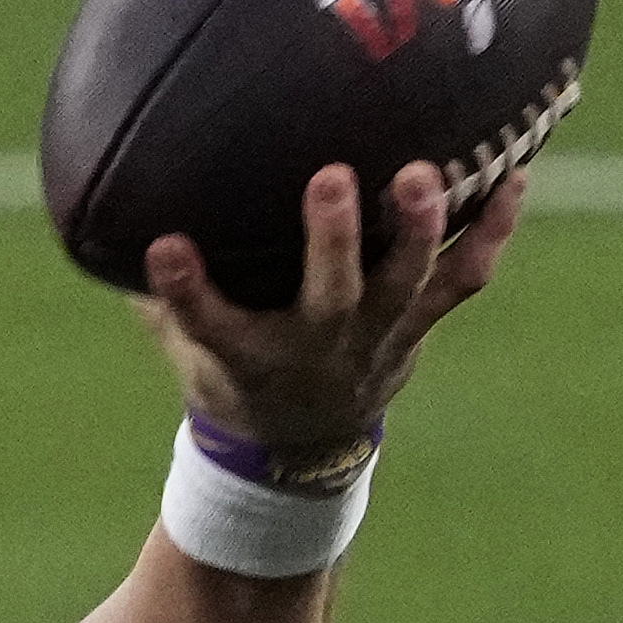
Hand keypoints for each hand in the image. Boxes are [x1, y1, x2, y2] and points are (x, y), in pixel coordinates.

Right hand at [139, 159, 525, 462]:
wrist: (300, 450)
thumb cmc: (234, 373)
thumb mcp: (184, 345)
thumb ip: (158, 288)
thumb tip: (107, 205)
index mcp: (248, 355)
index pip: (206, 324)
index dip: (183, 289)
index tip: (163, 249)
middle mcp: (317, 345)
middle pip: (329, 295)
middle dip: (330, 238)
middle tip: (330, 178)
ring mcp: (378, 334)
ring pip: (408, 283)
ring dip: (419, 228)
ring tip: (427, 172)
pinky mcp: (420, 321)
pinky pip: (466, 276)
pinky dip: (494, 229)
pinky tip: (515, 173)